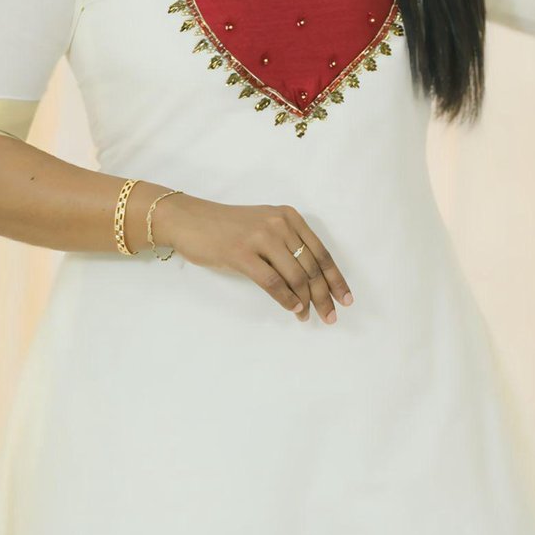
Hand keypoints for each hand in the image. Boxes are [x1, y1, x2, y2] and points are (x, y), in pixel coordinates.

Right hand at [152, 193, 352, 322]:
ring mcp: (260, 237)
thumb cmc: (225, 228)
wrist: (189, 220)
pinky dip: (286, 298)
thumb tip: (309, 282)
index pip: (320, 252)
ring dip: (306, 301)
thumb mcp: (262, 227)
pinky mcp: (242, 253)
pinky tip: (293, 309)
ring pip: (295, 275)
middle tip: (331, 316)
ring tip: (309, 317)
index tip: (345, 299)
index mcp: (289, 217)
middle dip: (324, 295)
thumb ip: (286, 246)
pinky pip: (272, 282)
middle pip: (311, 266)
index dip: (335, 278)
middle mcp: (279, 224)